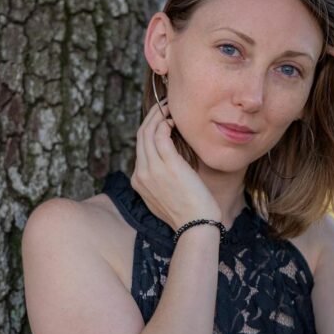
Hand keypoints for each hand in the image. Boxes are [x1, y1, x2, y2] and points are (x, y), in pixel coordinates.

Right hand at [131, 100, 221, 230]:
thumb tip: (170, 167)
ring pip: (147, 132)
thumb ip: (161, 181)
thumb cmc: (188, 214)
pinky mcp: (167, 165)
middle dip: (151, 117)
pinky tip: (175, 120)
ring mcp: (152, 169)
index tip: (161, 121)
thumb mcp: (167, 197)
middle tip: (164, 106)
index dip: (149, 130)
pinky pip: (160, 135)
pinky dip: (165, 123)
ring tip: (170, 108)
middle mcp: (141, 174)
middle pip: (140, 136)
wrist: (195, 226)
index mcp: (138, 182)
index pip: (139, 148)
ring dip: (158, 115)